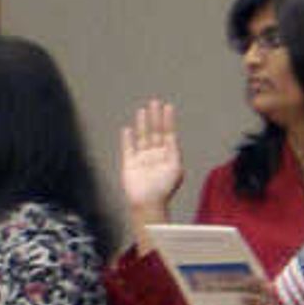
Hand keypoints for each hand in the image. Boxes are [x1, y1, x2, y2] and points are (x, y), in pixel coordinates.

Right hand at [119, 99, 183, 221]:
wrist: (148, 202)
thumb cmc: (164, 189)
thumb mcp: (175, 168)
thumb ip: (174, 152)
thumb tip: (173, 138)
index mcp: (169, 155)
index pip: (168, 133)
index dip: (168, 120)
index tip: (168, 107)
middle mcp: (156, 154)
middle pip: (155, 131)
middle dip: (155, 117)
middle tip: (155, 102)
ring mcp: (143, 158)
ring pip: (143, 136)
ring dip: (142, 123)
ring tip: (143, 110)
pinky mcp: (130, 163)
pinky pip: (128, 148)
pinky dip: (127, 138)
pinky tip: (127, 129)